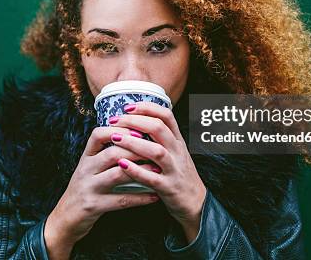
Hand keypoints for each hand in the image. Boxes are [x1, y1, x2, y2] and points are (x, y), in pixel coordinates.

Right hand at [44, 124, 161, 258]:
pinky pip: (121, 200)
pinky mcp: (94, 206)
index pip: (97, 134)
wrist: (65, 218)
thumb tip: (133, 137)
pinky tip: (154, 196)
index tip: (138, 131)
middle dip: (136, 150)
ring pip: (117, 175)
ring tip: (158, 169)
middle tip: (156, 149)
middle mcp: (85, 169)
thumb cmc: (84, 189)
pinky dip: (140, 198)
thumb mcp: (89, 168)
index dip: (118, 130)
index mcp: (86, 157)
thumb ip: (105, 154)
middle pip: (112, 153)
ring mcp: (89, 188)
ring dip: (140, 171)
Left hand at [107, 101, 207, 242]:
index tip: (127, 107)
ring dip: (134, 143)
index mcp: (178, 141)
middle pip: (159, 128)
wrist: (196, 204)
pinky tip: (121, 164)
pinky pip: (151, 178)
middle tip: (114, 121)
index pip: (166, 115)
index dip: (147, 108)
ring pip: (156, 151)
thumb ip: (161, 137)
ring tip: (114, 138)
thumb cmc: (179, 175)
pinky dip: (136, 170)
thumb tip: (138, 119)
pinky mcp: (168, 188)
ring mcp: (174, 170)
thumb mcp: (175, 152)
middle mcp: (178, 152)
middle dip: (135, 121)